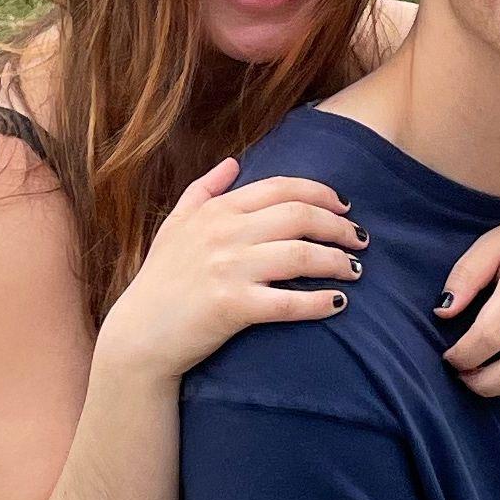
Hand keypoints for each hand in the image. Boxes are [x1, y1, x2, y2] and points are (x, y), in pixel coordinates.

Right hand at [98, 159, 366, 385]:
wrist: (138, 336)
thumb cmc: (160, 281)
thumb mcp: (174, 226)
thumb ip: (203, 190)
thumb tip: (232, 162)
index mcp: (216, 212)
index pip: (281, 188)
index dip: (321, 194)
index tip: (344, 207)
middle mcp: (224, 234)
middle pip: (299, 217)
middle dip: (338, 226)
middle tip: (360, 239)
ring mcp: (228, 270)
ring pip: (301, 255)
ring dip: (337, 262)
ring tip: (355, 271)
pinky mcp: (232, 307)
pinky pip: (289, 302)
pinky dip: (319, 301)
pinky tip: (338, 303)